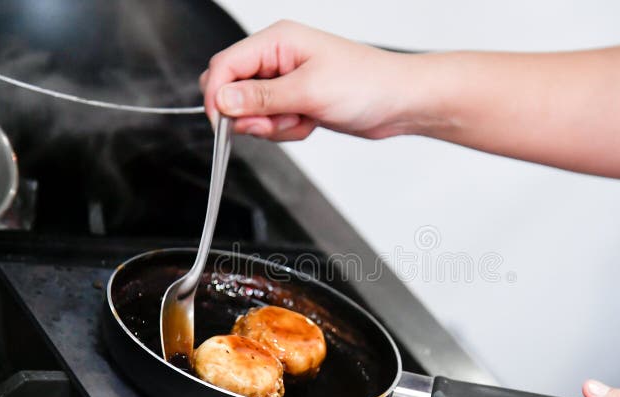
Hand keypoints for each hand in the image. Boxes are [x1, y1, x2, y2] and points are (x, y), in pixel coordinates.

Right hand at [199, 20, 422, 140]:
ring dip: (274, 125)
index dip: (218, 96)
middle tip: (275, 122)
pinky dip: (289, 131)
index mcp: (278, 42)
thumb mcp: (309, 91)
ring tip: (304, 119)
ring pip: (254, 112)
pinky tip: (311, 123)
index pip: (225, 65)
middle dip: (250, 115)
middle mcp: (278, 59)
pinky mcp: (297, 102)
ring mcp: (287, 82)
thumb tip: (223, 99)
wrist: (401, 102)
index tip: (224, 123)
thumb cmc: (368, 84)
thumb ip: (261, 98)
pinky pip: (274, 123)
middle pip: (234, 90)